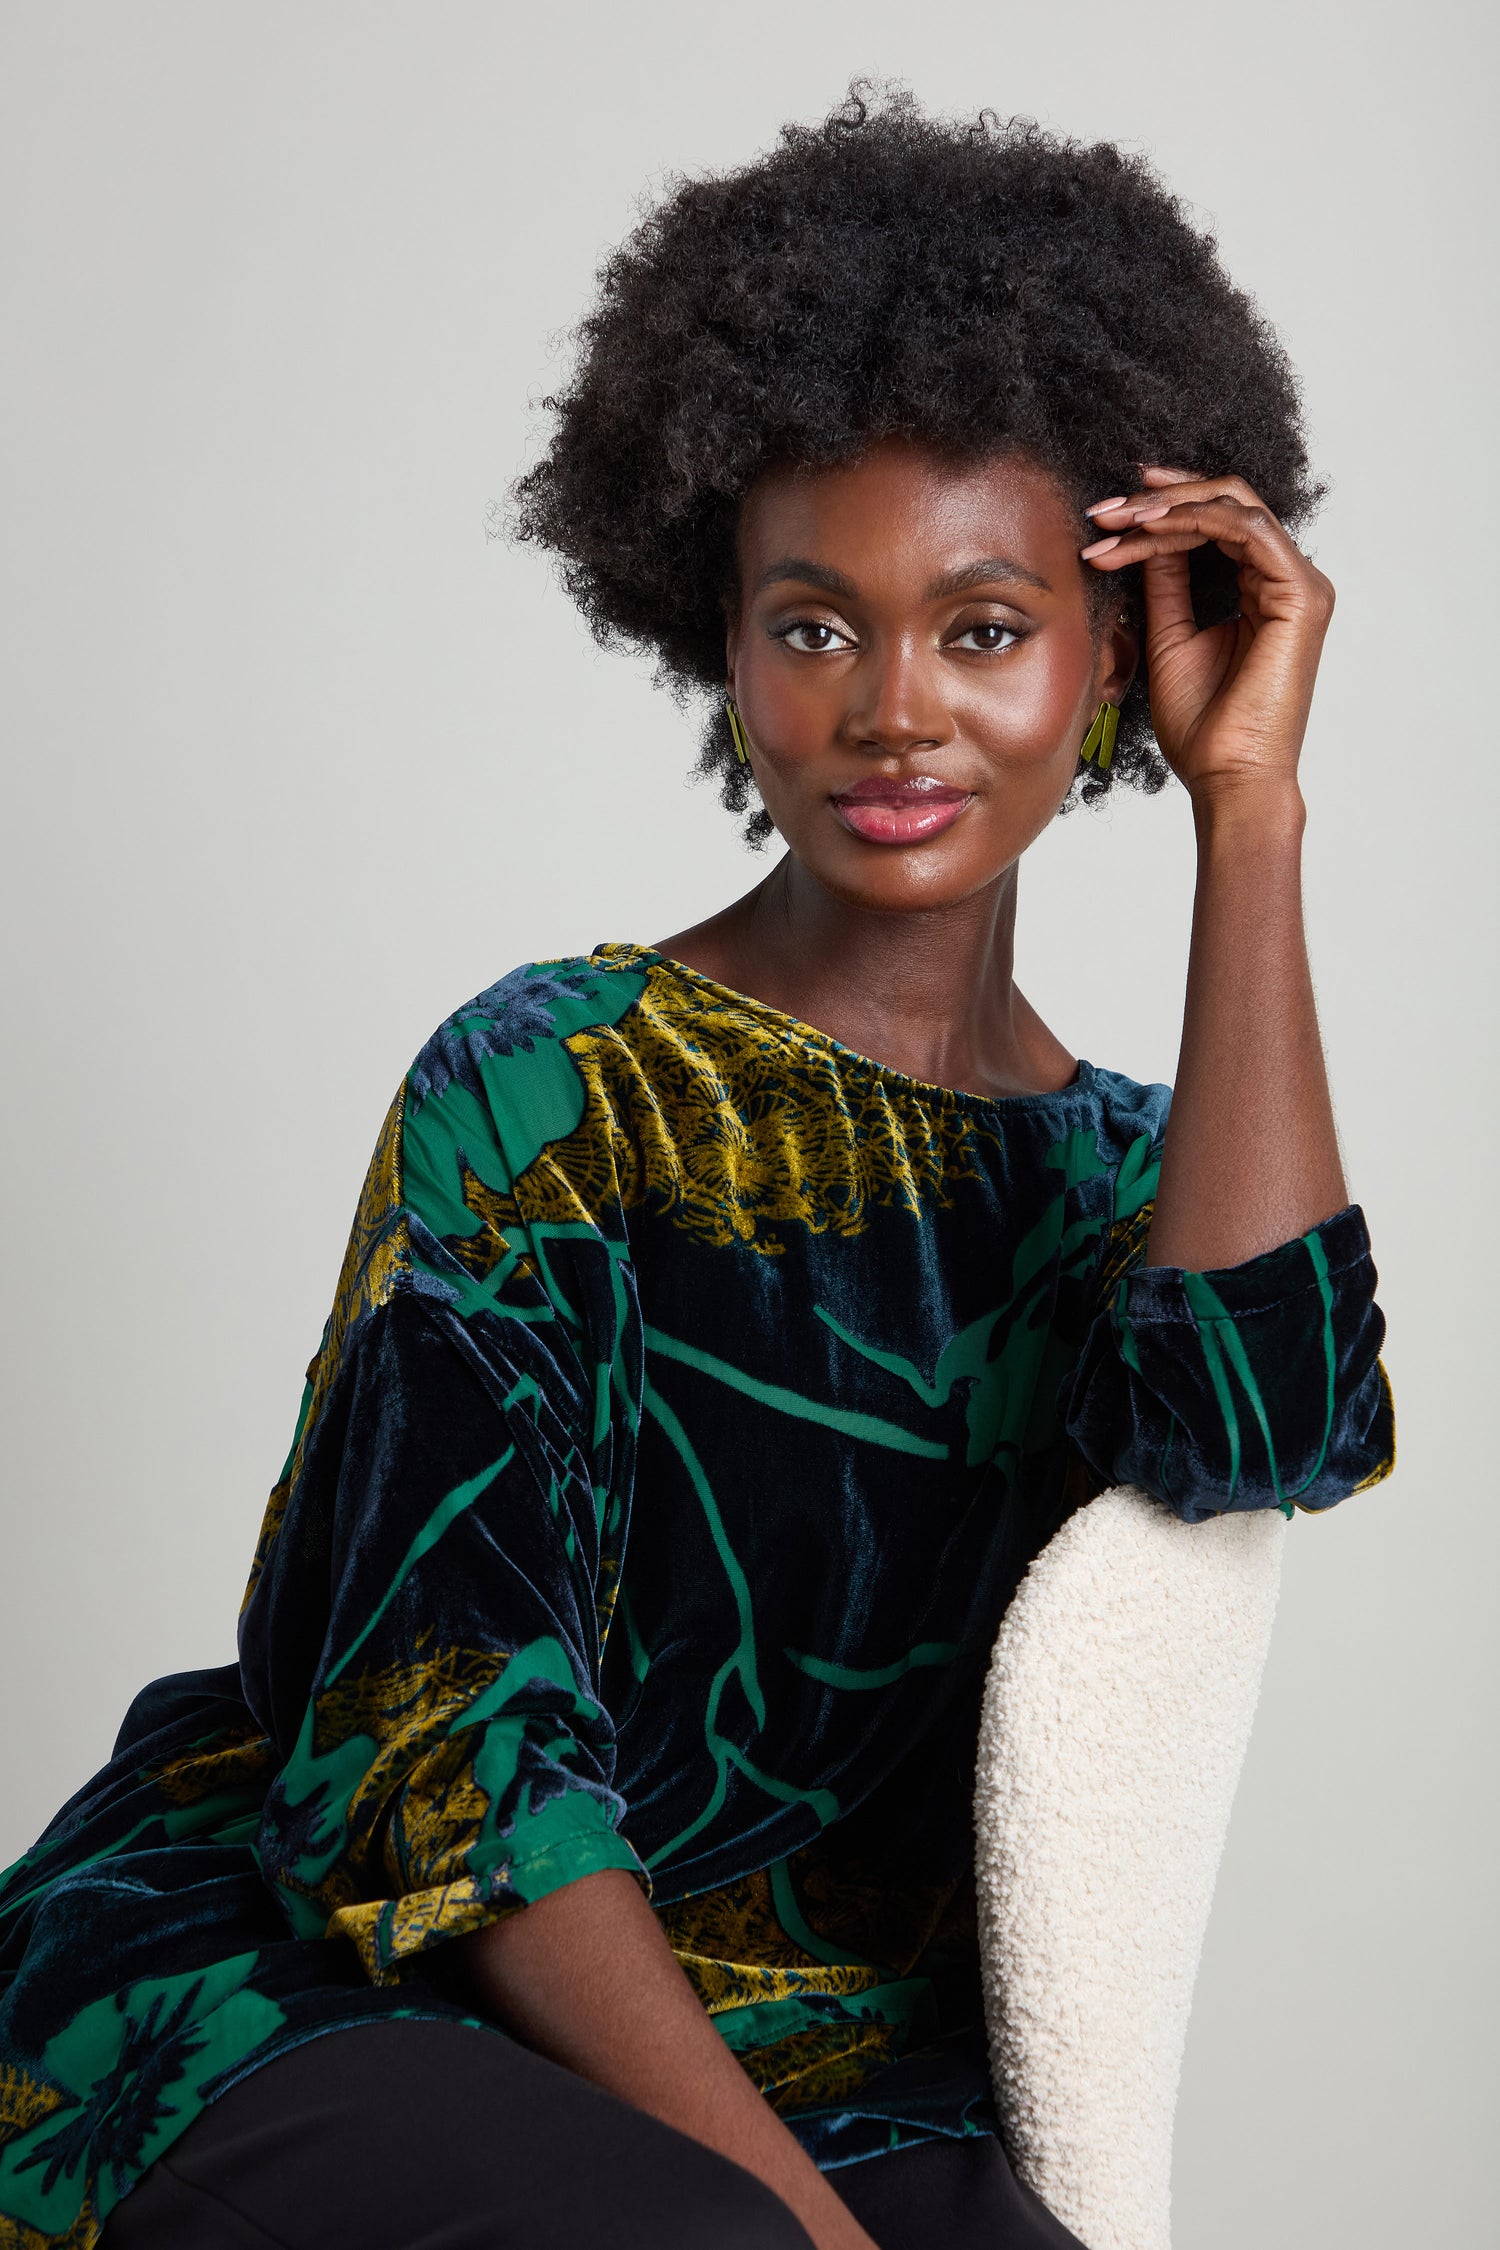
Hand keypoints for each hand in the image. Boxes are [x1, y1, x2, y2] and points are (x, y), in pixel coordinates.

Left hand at [1080, 465, 1333, 800]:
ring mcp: (1299, 584)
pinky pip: (1247, 528)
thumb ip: (1165, 583)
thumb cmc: (1202, 726)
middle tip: (1103, 509)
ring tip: (1117, 520)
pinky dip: (1195, 518)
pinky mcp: (1300, 594)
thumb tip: (1144, 535)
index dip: (1161, 511)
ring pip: (1235, 505)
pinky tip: (1149, 528)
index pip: (1217, 523)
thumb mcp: (1170, 637)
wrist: (1227, 778)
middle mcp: (1286, 580)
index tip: (1104, 519)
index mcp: (1262, 590)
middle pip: (1228, 502)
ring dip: (1169, 506)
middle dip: (1159, 498)